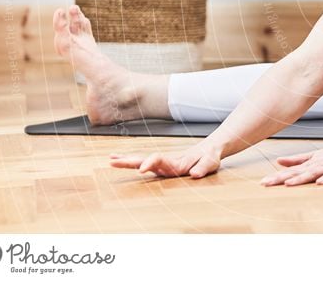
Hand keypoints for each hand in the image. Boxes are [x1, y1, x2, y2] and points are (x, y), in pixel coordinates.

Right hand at [109, 138, 223, 178]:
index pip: (160, 160)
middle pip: (145, 159)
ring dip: (126, 160)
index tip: (141, 168)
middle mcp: (167, 161)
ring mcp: (163, 163)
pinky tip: (119, 160)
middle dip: (130, 161)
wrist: (210, 149)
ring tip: (110, 160)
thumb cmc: (210, 156)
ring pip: (142, 160)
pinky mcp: (161, 166)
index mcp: (177, 161)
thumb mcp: (211, 161)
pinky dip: (131, 162)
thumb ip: (203, 167)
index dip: (150, 163)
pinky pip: (144, 164)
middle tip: (113, 162)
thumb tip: (194, 174)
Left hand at [260, 139, 322, 186]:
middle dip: (282, 178)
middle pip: (299, 172)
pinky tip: (319, 183)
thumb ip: (297, 160)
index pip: (291, 171)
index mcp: (311, 162)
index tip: (262, 183)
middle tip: (267, 184)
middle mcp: (319, 164)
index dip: (277, 176)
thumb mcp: (315, 157)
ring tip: (288, 184)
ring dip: (301, 178)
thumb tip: (278, 161)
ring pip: (314, 173)